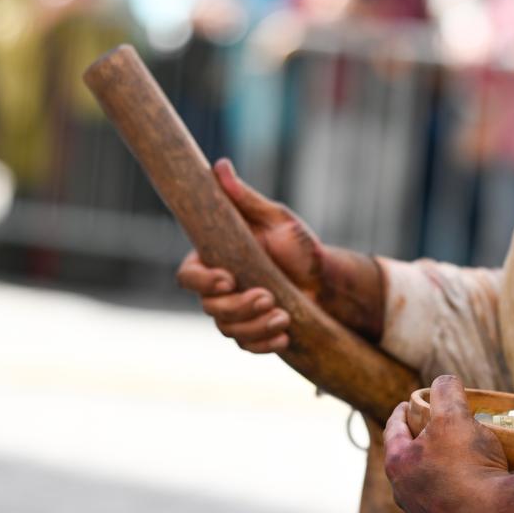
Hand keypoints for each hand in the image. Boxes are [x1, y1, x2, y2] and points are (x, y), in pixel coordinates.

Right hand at [176, 158, 324, 353]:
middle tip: (268, 296)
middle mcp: (220, 289)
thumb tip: (219, 166)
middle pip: (209, 307)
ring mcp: (235, 313)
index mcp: (216, 260)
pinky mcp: (254, 331)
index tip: (229, 278)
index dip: (202, 281)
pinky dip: (263, 344)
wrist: (325, 278)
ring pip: (227, 329)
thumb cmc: (298, 244)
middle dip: (238, 306)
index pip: (188, 276)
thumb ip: (245, 198)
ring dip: (254, 326)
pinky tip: (284, 336)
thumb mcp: (275, 218)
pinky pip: (247, 346)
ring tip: (283, 315)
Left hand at [383, 375, 513, 512]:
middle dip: (419, 445)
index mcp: (398, 465)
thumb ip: (445, 391)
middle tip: (438, 431)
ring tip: (458, 463)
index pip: (394, 430)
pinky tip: (472, 492)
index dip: (402, 412)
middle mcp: (403, 496)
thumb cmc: (469, 464)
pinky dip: (455, 499)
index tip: (410, 403)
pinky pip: (447, 512)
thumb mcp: (455, 415)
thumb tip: (443, 382)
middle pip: (408, 462)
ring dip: (436, 475)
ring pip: (425, 490)